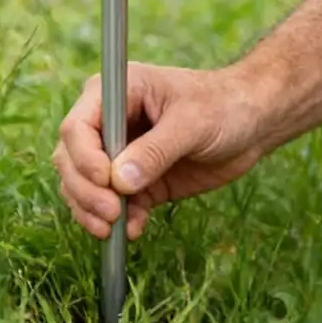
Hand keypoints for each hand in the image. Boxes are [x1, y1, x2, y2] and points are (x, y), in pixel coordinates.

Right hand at [52, 62, 270, 239]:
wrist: (251, 124)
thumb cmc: (222, 106)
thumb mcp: (192, 122)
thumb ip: (156, 150)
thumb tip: (119, 182)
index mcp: (115, 92)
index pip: (77, 126)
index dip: (84, 157)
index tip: (107, 180)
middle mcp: (108, 122)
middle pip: (70, 160)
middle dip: (85, 190)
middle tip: (113, 213)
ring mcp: (119, 154)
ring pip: (82, 186)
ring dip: (92, 211)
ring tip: (117, 228)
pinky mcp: (134, 182)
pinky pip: (111, 206)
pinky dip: (117, 222)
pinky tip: (135, 230)